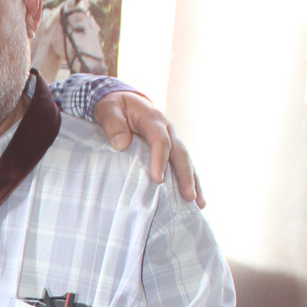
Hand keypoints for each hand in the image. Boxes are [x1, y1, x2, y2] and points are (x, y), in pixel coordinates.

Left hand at [94, 92, 204, 206]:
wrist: (123, 102)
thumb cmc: (114, 107)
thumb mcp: (108, 109)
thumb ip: (113, 124)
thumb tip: (121, 143)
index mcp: (153, 119)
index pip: (161, 139)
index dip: (161, 158)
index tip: (158, 179)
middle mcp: (168, 130)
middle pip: (180, 153)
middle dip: (185, 176)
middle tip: (188, 196)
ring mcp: (172, 140)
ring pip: (186, 161)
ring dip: (193, 182)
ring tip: (198, 204)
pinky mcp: (170, 150)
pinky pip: (182, 166)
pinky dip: (190, 182)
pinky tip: (195, 201)